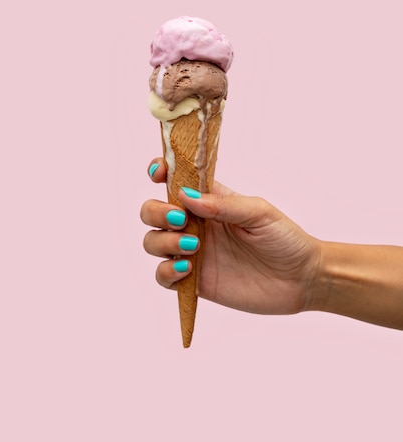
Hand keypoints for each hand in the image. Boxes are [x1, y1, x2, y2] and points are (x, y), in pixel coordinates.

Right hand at [140, 159, 321, 314]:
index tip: (158, 173)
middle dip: (156, 212)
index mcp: (209, 200)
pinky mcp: (194, 281)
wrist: (302, 280)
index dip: (160, 172)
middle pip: (152, 212)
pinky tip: (188, 270)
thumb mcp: (259, 212)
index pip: (174, 180)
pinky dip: (166, 272)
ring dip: (163, 242)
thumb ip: (222, 204)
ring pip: (152, 242)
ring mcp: (192, 253)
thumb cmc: (285, 239)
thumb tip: (185, 195)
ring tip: (193, 248)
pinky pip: (163, 276)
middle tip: (182, 220)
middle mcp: (196, 224)